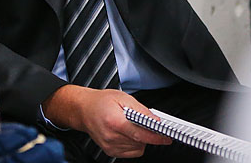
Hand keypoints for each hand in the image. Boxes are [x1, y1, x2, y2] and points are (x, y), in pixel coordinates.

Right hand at [42, 86, 170, 157]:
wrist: (84, 110)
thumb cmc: (101, 102)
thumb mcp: (123, 98)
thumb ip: (141, 111)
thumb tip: (155, 120)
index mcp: (115, 122)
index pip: (141, 134)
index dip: (156, 137)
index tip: (166, 137)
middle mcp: (111, 137)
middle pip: (140, 142)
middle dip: (148, 134)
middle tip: (148, 124)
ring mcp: (110, 146)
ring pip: (137, 149)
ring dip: (141, 139)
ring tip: (132, 126)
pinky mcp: (110, 151)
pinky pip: (131, 153)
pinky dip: (134, 144)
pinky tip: (128, 133)